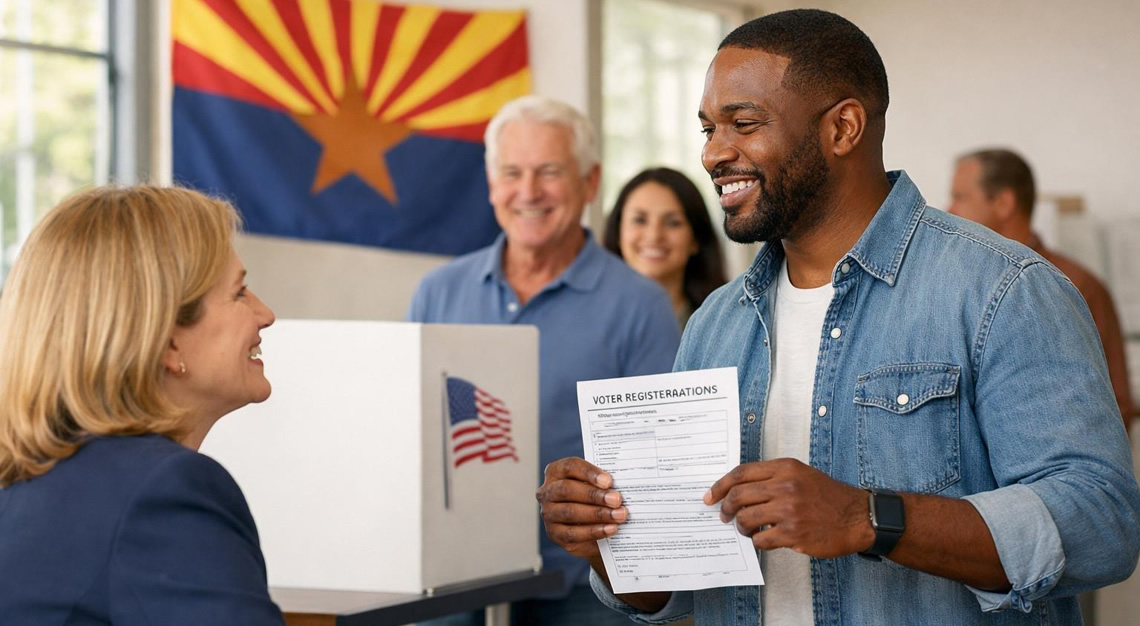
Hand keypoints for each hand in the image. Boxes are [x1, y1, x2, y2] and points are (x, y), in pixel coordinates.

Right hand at [536, 457, 627, 560]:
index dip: (589, 472)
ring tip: (619, 515)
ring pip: (570, 512)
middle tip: (617, 500)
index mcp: (556, 472)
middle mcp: (547, 492)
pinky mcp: (554, 534)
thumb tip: (622, 484)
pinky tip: (611, 529)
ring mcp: (548, 514)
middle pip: (567, 489)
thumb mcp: (596, 486)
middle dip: (594, 495)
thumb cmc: (594, 498)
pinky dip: (594, 531)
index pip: (569, 466)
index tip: (609, 481)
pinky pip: (572, 533)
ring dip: (597, 514)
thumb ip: (604, 483)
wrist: (591, 528)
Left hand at [704, 458, 872, 557]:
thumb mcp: (801, 474)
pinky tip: (763, 538)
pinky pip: (761, 539)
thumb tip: (738, 490)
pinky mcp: (793, 533)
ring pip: (746, 519)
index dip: (720, 486)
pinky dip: (757, 541)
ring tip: (746, 529)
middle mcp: (785, 486)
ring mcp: (789, 510)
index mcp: (785, 468)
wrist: (857, 517)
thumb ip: (772, 477)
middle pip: (738, 496)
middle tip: (724, 516)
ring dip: (741, 527)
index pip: (741, 473)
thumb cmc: (827, 496)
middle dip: (725, 508)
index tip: (710, 497)